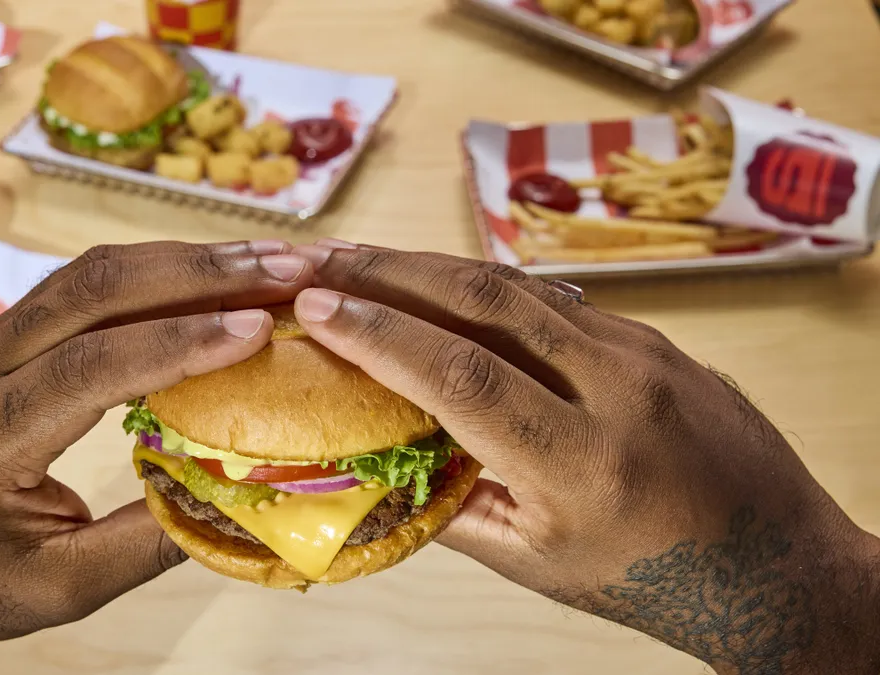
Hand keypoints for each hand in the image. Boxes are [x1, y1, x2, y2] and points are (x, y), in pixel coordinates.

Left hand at [0, 240, 313, 672]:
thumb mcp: (55, 588)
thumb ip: (145, 543)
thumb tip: (242, 503)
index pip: (95, 365)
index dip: (183, 340)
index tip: (260, 326)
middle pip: (97, 288)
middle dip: (201, 272)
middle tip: (289, 266)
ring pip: (92, 271)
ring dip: (182, 260)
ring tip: (266, 259)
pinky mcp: (1, 336)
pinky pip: (82, 286)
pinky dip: (152, 274)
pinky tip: (207, 278)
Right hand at [291, 242, 879, 674]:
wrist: (776, 563)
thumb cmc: (650, 576)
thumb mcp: (537, 562)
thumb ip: (451, 505)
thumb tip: (373, 458)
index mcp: (582, 462)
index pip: (461, 377)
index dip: (380, 337)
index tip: (317, 310)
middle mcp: (616, 389)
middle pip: (485, 302)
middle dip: (391, 272)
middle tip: (321, 259)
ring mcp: (641, 352)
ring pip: (516, 287)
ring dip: (431, 267)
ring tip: (363, 261)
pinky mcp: (650, 338)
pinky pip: (551, 300)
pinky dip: (482, 288)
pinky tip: (438, 284)